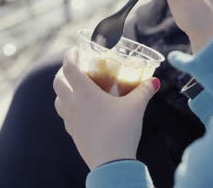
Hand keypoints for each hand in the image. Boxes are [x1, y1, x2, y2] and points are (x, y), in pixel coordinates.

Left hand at [53, 48, 159, 169]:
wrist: (111, 162)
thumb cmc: (122, 130)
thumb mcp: (136, 107)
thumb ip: (144, 91)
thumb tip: (154, 81)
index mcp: (85, 93)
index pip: (69, 67)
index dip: (70, 55)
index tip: (76, 50)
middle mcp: (73, 103)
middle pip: (58, 81)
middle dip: (63, 71)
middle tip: (76, 67)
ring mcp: (70, 119)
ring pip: (58, 99)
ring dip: (63, 89)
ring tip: (75, 87)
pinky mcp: (72, 132)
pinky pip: (64, 115)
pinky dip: (67, 106)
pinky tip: (80, 109)